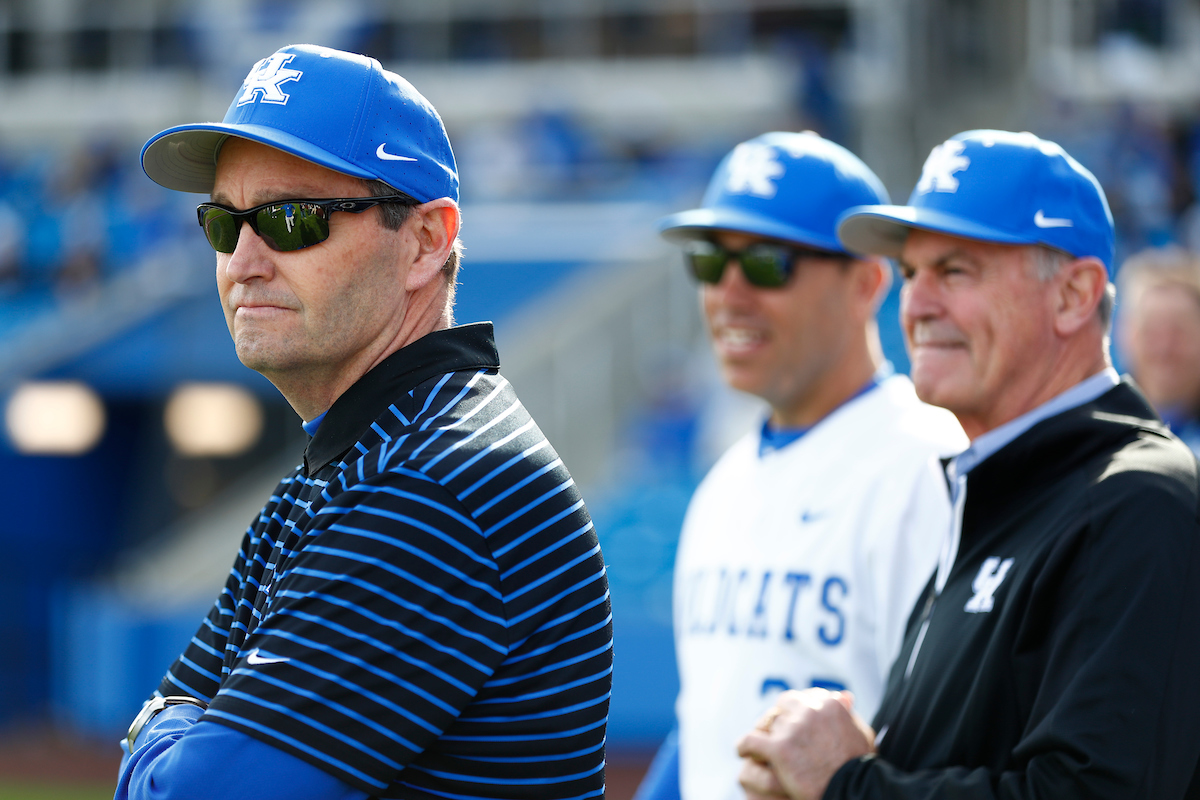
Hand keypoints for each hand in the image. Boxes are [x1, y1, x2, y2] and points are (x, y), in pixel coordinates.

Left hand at [736, 689, 875, 799]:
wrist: (851, 791)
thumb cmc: (858, 767)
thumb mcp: (861, 734)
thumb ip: (848, 713)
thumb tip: (843, 696)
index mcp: (829, 704)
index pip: (804, 698)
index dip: (796, 711)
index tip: (793, 721)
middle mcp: (810, 711)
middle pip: (783, 707)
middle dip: (779, 719)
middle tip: (776, 733)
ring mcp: (793, 729)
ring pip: (768, 724)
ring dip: (766, 735)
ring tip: (760, 747)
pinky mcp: (779, 749)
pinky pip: (750, 741)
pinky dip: (744, 747)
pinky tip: (743, 752)